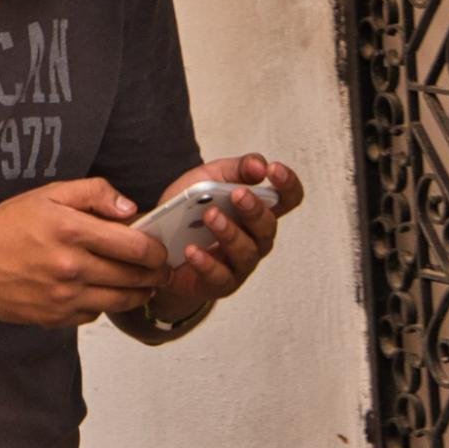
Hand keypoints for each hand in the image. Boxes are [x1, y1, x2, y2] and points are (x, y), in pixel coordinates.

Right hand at [0, 177, 170, 327]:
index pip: (135, 247)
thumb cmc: (7, 224)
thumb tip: (129, 209)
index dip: (156, 250)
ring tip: (142, 283)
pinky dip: (104, 303)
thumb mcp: (48, 194)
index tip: (160, 248)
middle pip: (134, 277)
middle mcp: (70, 266)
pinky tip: (102, 290)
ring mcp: (63, 297)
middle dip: (154, 273)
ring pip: (120, 301)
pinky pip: (95, 315)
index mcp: (71, 230)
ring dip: (138, 293)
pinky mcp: (55, 318)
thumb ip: (93, 193)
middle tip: (159, 268)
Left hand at [147, 153, 302, 321]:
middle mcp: (256, 237)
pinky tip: (192, 250)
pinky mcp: (221, 282)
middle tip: (237, 194)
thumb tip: (259, 165)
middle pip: (267, 226)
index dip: (287, 185)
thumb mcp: (207, 179)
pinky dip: (206, 262)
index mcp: (257, 209)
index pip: (286, 198)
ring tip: (209, 215)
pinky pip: (219, 276)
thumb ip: (234, 169)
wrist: (160, 245)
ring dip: (229, 232)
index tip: (274, 171)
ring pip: (246, 251)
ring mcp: (240, 262)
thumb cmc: (191, 209)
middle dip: (254, 209)